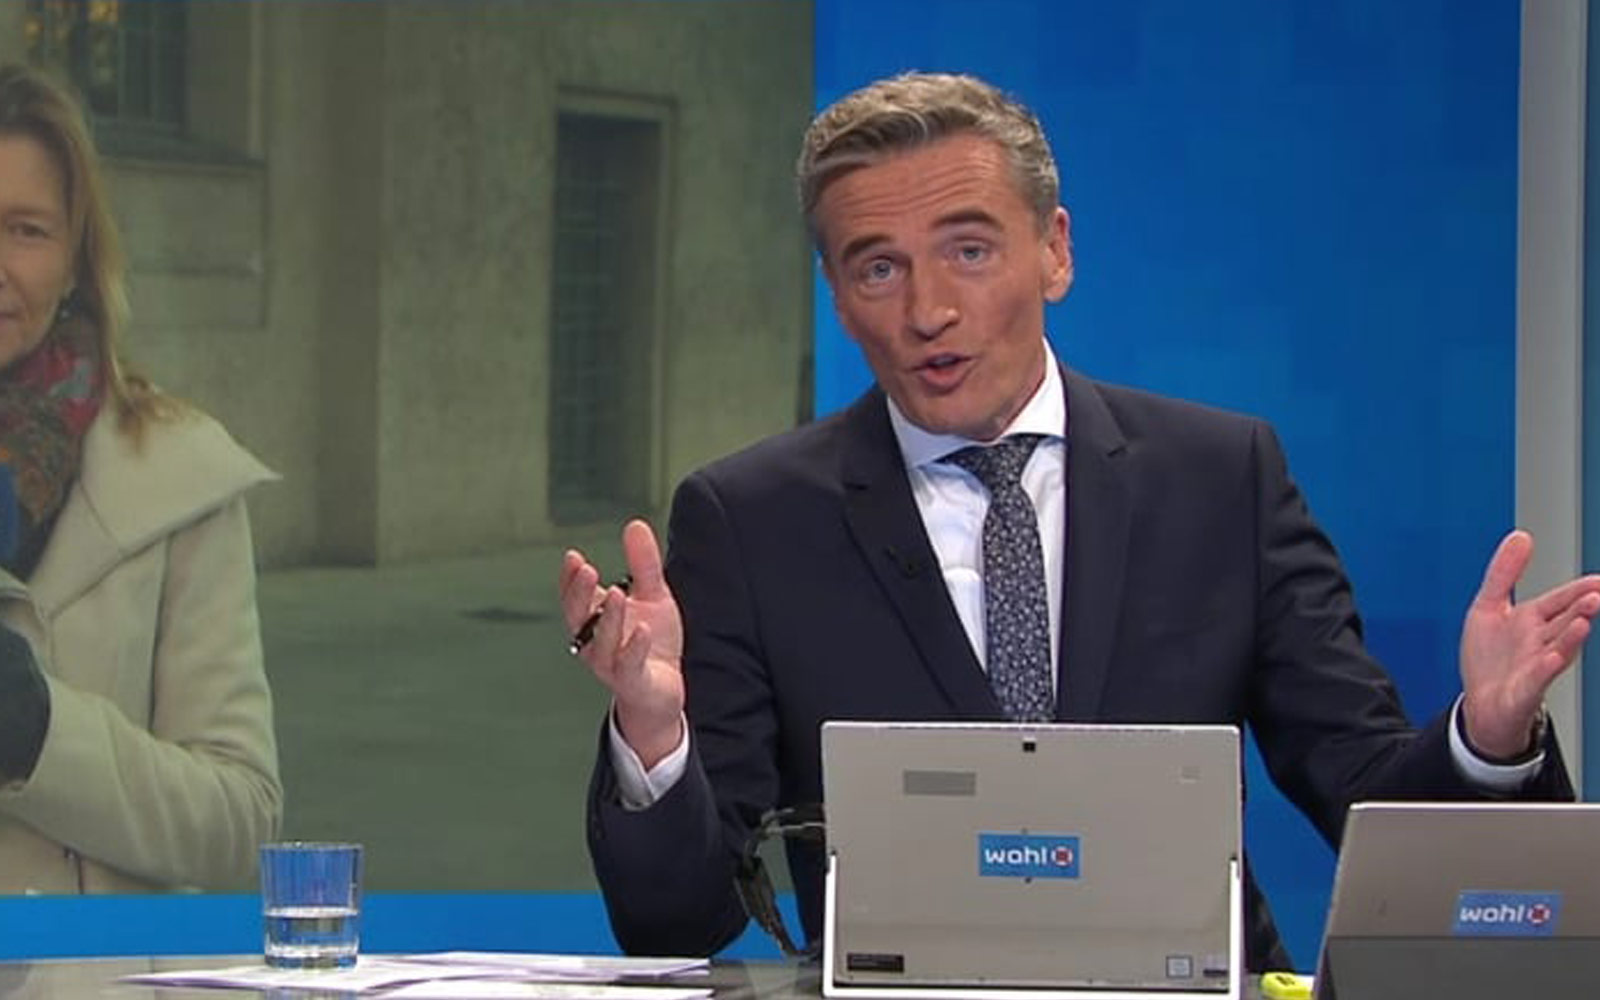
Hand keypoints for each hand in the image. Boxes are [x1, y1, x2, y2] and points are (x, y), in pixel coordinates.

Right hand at [559, 519, 684, 767]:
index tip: (573, 557)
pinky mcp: (632, 681)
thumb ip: (643, 564)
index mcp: (595, 621)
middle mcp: (595, 643)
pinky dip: (634, 648)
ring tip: (616, 594)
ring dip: (608, 618)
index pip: (575, 598)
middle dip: (580, 595)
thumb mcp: (653, 596)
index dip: (570, 580)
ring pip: (602, 642)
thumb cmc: (651, 641)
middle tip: (585, 570)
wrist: (663, 689)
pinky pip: (629, 665)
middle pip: (579, 618)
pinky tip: (643, 629)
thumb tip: (635, 524)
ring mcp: (612, 664)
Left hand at [1459, 529, 1599, 757]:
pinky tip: (1554, 658)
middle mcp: (1540, 642)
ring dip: (1572, 636)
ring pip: (1559, 648)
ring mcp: (1535, 666)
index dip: (1578, 589)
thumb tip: (1521, 536)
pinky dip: (1546, 667)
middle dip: (1581, 608)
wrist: (1481, 707)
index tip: (1598, 580)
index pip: (1561, 600)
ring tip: (1585, 621)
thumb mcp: (1487, 607)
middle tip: (1597, 593)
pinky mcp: (1525, 690)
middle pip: (1565, 622)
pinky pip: (1538, 677)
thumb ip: (1503, 573)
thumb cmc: (1490, 660)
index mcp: (1532, 621)